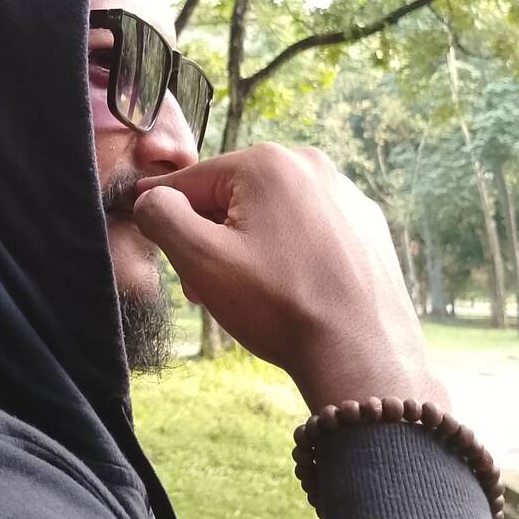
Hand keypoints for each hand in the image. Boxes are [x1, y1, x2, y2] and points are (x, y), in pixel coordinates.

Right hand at [133, 144, 447, 413]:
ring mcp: (345, 194)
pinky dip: (292, 254)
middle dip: (214, 240)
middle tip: (212, 290)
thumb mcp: (201, 260)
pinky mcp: (367, 225)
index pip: (191, 183)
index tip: (173, 261)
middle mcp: (311, 165)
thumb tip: (151, 199)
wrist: (362, 355)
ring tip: (252, 297)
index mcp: (267, 163)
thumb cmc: (281, 306)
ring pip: (272, 214)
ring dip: (250, 248)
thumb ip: (161, 216)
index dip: (170, 223)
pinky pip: (309, 229)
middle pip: (233, 197)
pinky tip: (293, 291)